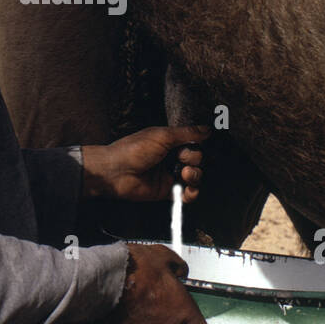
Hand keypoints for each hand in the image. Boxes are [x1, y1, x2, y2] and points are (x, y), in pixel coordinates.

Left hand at [81, 125, 209, 204]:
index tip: (195, 142)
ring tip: (185, 174)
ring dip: (195, 175)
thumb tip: (207, 129)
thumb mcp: (163, 136)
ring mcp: (169, 174)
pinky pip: (187, 194)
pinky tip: (188, 188)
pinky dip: (192, 192)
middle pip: (197, 159)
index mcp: (169, 141)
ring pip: (195, 176)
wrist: (117, 171)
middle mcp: (171, 157)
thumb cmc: (134, 149)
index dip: (196, 144)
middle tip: (182, 158)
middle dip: (194, 158)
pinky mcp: (167, 191)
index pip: (193, 142)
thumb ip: (187, 133)